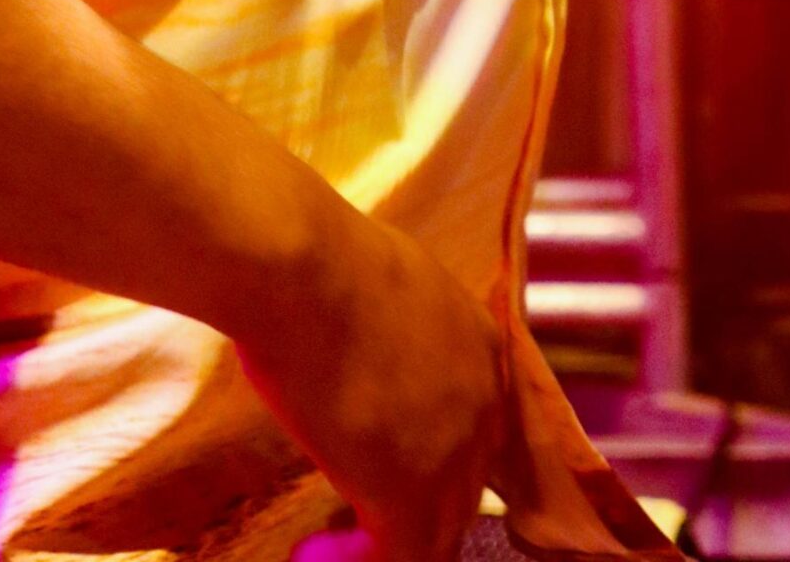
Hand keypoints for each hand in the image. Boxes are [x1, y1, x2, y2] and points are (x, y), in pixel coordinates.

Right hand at [237, 211, 503, 560]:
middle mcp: (484, 405)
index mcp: (481, 346)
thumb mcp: (386, 282)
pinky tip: (318, 553)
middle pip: (464, 488)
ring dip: (389, 541)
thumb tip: (364, 356)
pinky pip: (399, 560)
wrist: (304, 268)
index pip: (474, 427)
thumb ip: (395, 330)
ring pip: (438, 534)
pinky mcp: (410, 499)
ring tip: (339, 543)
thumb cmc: (322, 258)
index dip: (429, 454)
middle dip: (414, 505)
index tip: (383, 463)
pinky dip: (358, 560)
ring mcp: (454, 456)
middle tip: (359, 514)